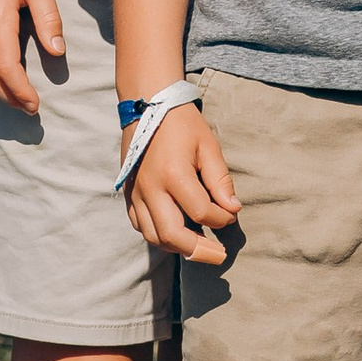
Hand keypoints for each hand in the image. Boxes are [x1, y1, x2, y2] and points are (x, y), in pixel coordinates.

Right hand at [124, 104, 238, 264]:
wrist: (147, 105)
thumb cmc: (183, 124)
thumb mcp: (208, 146)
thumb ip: (220, 180)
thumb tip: (233, 209)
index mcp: (174, 174)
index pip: (202, 212)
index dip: (222, 220)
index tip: (232, 215)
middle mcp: (151, 188)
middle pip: (173, 235)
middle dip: (199, 251)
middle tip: (218, 256)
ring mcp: (136, 193)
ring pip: (153, 236)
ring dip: (177, 247)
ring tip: (199, 247)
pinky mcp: (129, 194)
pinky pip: (140, 225)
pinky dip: (158, 235)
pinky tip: (176, 234)